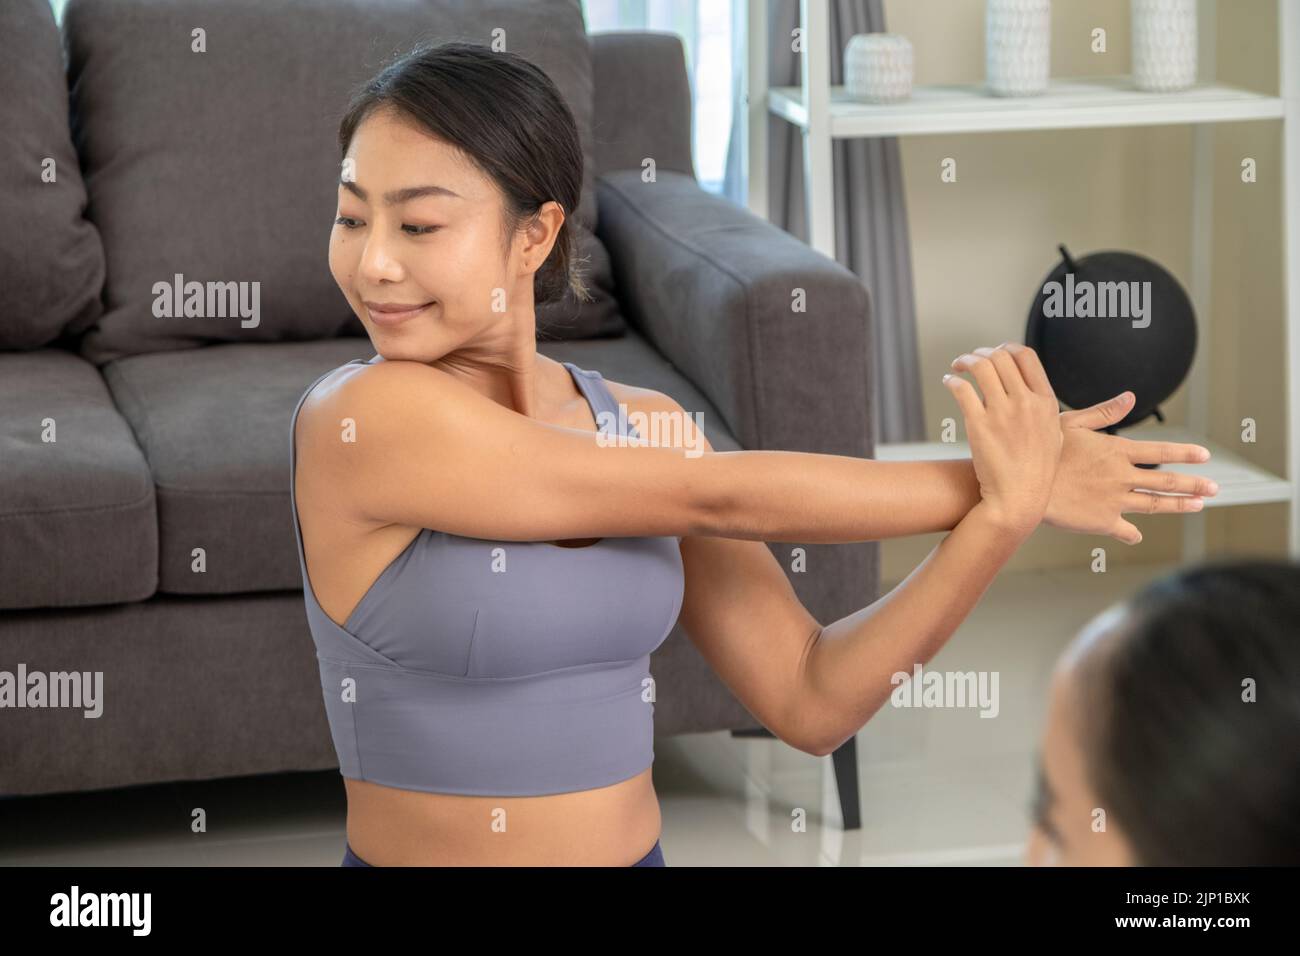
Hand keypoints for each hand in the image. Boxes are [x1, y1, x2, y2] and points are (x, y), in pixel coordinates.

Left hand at [944, 343, 1062, 535]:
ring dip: (965, 360)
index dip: (1007, 348)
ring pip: (981, 366)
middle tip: (971, 359)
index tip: (995, 352)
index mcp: (1046, 402)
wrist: (1018, 498)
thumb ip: (1042, 408)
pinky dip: (952, 380)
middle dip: (982, 352)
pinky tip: (949, 382)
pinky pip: (962, 389)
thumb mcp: (1054, 433)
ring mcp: (1002, 413)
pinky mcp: (979, 425)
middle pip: (1001, 357)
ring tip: (958, 366)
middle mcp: (1025, 403)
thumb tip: (1030, 388)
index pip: (1027, 356)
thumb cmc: (1035, 471)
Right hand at [1042, 390, 1218, 544]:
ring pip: (1155, 504)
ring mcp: (1115, 501)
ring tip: (1197, 505)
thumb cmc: (1042, 452)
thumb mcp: (1071, 423)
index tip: (1204, 456)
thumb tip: (1130, 397)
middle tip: (1213, 487)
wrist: (1025, 486)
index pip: (1160, 450)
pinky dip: (1133, 534)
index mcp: (1116, 451)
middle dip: (1193, 484)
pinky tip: (1137, 536)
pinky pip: (1125, 530)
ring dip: (1179, 505)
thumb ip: (1103, 412)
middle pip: (1166, 480)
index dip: (1184, 452)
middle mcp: (1121, 476)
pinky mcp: (1102, 522)